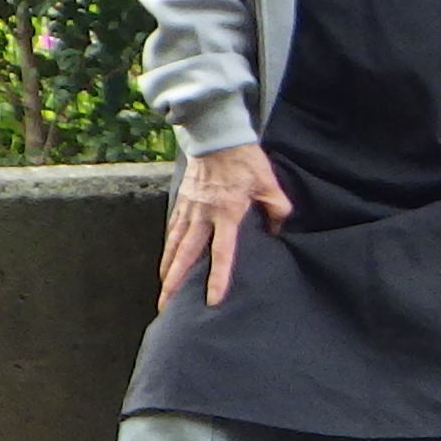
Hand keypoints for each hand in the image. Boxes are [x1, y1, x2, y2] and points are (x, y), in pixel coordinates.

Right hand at [159, 141, 291, 306]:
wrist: (217, 136)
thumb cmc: (245, 160)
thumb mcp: (269, 184)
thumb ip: (277, 210)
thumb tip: (277, 232)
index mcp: (226, 213)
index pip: (222, 253)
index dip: (217, 278)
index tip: (211, 299)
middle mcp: (203, 215)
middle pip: (185, 254)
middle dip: (174, 282)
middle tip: (165, 304)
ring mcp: (189, 208)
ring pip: (174, 244)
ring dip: (167, 268)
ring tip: (163, 289)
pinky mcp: (182, 200)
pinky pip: (173, 228)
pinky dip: (168, 246)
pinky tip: (165, 259)